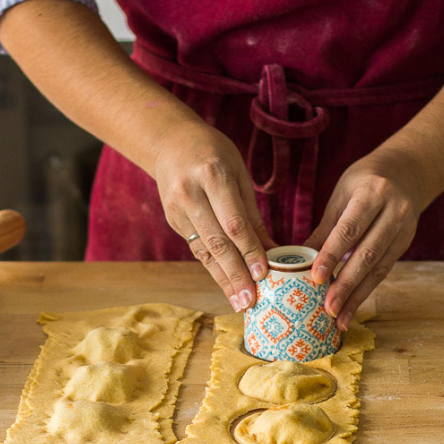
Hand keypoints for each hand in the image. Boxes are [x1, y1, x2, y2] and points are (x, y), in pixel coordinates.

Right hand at [152, 120, 276, 310]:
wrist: (169, 142)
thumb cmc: (213, 153)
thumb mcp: (238, 172)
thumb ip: (252, 213)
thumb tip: (273, 250)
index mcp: (213, 175)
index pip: (234, 222)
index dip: (249, 250)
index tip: (264, 274)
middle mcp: (190, 194)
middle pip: (217, 242)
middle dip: (235, 274)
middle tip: (251, 300)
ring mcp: (177, 209)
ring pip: (204, 251)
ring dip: (223, 280)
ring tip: (239, 302)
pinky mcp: (173, 220)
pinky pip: (197, 249)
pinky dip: (213, 269)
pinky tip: (226, 286)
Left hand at [305, 150, 428, 328]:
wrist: (407, 172)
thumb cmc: (364, 182)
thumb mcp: (342, 195)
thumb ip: (325, 228)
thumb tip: (297, 259)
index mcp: (372, 193)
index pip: (349, 229)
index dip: (332, 255)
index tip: (315, 278)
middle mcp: (394, 212)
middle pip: (367, 253)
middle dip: (346, 284)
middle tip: (327, 308)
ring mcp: (404, 229)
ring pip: (379, 267)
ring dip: (357, 295)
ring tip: (338, 318)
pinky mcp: (406, 243)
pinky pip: (384, 270)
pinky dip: (366, 290)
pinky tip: (352, 307)